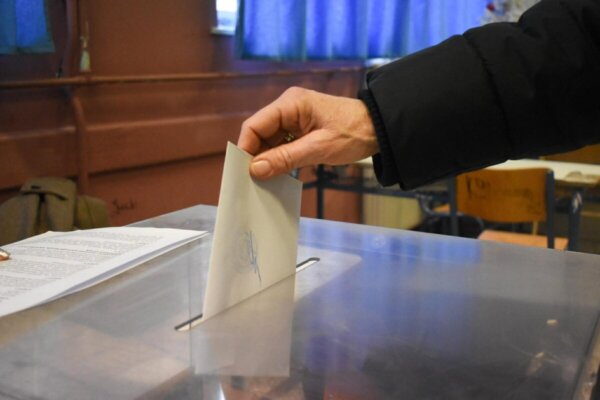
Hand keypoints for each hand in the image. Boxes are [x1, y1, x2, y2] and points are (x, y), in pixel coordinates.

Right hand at [238, 87, 378, 178]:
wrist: (379, 129)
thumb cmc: (353, 133)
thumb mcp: (319, 148)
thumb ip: (285, 158)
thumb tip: (255, 170)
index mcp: (290, 103)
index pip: (254, 125)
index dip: (246, 148)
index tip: (243, 172)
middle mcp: (288, 107)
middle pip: (259, 133)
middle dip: (256, 156)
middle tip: (252, 181)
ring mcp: (294, 118)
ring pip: (269, 141)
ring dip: (268, 159)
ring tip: (265, 181)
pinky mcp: (300, 128)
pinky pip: (281, 144)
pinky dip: (279, 158)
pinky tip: (278, 173)